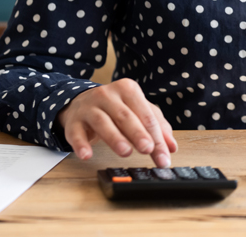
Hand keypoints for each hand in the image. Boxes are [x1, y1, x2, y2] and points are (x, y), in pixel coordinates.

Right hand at [57, 78, 177, 167]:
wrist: (81, 103)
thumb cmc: (115, 108)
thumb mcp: (137, 111)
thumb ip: (157, 126)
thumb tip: (172, 147)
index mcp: (128, 89)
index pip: (146, 114)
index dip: (156, 136)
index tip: (164, 156)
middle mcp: (108, 94)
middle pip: (125, 116)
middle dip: (138, 133)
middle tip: (148, 149)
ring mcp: (89, 107)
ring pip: (102, 121)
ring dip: (114, 137)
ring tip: (125, 152)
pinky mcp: (74, 121)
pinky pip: (76, 132)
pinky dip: (81, 144)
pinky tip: (87, 155)